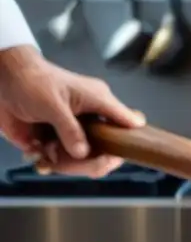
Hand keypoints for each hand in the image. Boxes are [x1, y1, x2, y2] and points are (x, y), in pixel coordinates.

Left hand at [0, 45, 144, 176]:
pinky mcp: (57, 139)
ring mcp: (75, 130)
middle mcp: (91, 118)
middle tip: (64, 161)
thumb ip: (70, 129)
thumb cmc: (31, 81)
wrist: (2, 78)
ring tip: (44, 155)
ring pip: (83, 160)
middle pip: (106, 151)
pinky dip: (48, 163)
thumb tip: (83, 153)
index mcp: (99, 102)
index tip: (108, 158)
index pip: (127, 125)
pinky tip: (36, 155)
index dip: (125, 145)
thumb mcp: (53, 103)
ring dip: (63, 164)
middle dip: (86, 163)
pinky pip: (61, 160)